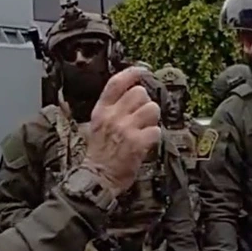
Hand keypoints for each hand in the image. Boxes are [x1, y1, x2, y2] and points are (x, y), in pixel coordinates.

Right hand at [83, 66, 163, 198]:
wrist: (96, 179)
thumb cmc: (98, 155)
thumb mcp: (95, 126)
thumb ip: (109, 110)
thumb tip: (127, 94)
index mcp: (101, 111)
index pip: (116, 82)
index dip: (132, 73)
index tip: (142, 71)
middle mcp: (113, 117)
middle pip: (140, 93)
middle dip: (145, 103)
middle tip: (142, 116)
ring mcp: (125, 129)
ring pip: (152, 109)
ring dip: (152, 119)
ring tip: (145, 129)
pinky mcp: (137, 143)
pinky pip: (156, 130)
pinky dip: (154, 137)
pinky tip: (146, 143)